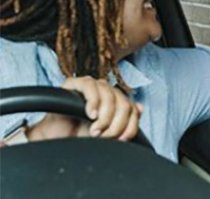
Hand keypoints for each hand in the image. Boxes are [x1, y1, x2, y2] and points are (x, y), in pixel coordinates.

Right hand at [27, 76, 141, 142]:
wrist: (56, 138)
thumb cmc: (80, 134)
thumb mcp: (107, 132)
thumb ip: (125, 122)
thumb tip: (140, 108)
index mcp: (116, 100)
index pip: (133, 109)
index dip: (131, 125)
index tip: (122, 139)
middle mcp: (106, 90)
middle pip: (124, 104)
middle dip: (116, 125)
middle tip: (104, 137)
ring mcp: (92, 85)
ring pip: (110, 97)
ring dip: (104, 118)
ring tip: (95, 131)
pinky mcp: (74, 83)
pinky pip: (90, 86)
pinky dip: (93, 102)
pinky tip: (90, 114)